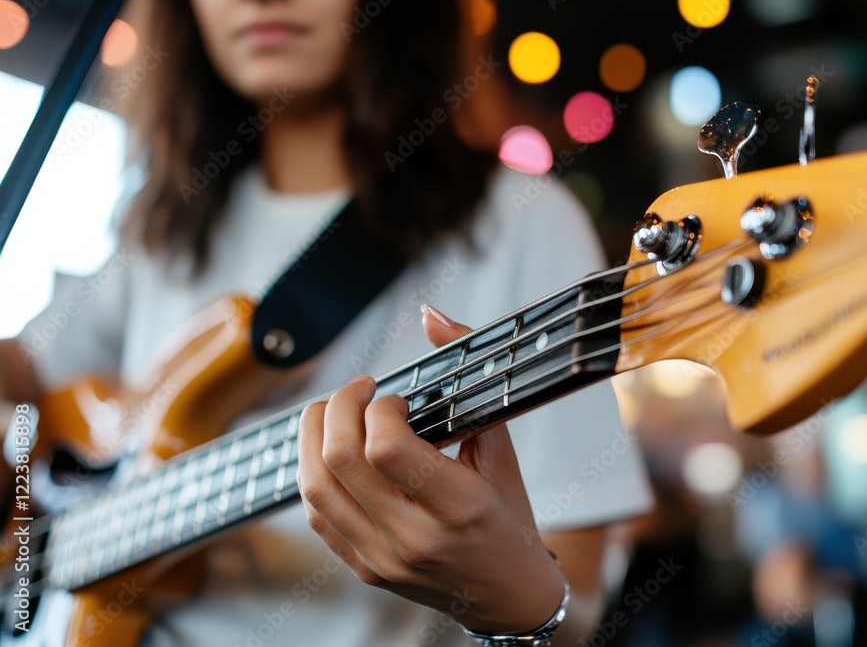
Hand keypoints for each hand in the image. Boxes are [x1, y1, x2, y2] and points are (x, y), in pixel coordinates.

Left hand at [297, 305, 565, 633]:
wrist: (506, 595)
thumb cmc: (507, 520)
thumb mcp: (501, 449)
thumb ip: (467, 380)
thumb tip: (433, 317)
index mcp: (458, 507)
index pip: (387, 449)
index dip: (380, 408)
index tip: (395, 399)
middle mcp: (413, 538)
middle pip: (339, 462)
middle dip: (338, 408)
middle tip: (358, 392)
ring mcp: (381, 558)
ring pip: (314, 487)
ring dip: (313, 437)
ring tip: (336, 415)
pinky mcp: (362, 568)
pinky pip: (317, 513)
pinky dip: (315, 471)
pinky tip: (335, 453)